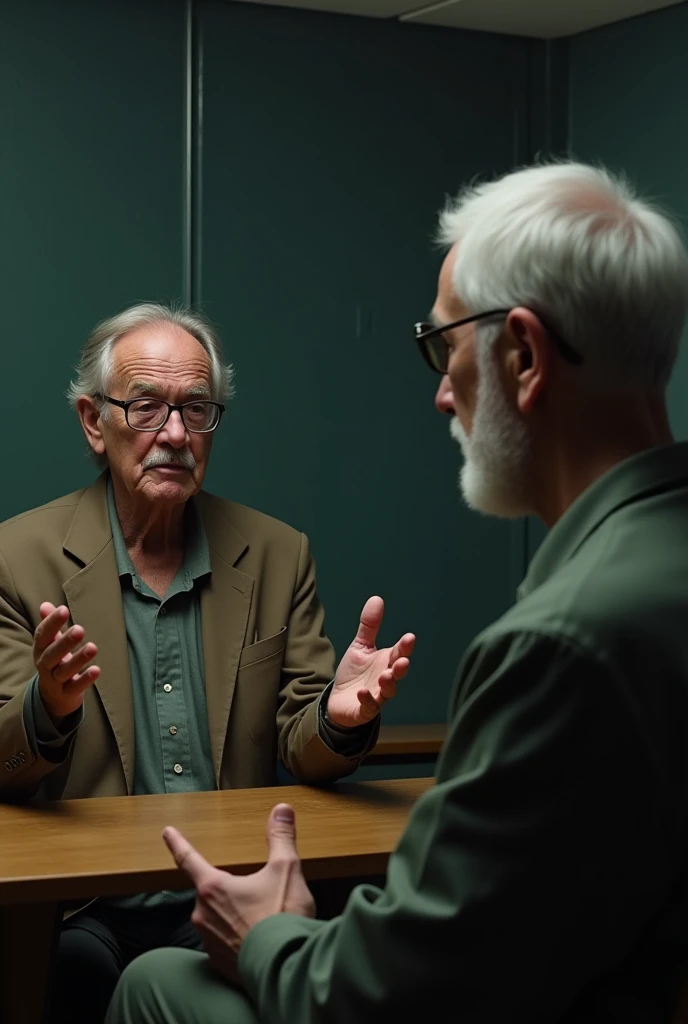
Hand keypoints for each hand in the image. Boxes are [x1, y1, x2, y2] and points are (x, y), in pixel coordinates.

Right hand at [34, 603, 99, 722]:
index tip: (63, 610)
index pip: (42, 636)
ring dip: (78, 660)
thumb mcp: (50, 643)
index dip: (51, 623)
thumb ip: (50, 625)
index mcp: (40, 650)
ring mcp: (54, 682)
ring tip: (93, 647)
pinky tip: (96, 670)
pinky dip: (85, 680)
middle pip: (52, 655)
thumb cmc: (55, 661)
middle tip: (80, 629)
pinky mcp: (66, 694)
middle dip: (64, 642)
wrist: (53, 695)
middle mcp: (45, 666)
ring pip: (64, 672)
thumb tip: (45, 605)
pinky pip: (74, 688)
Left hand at [163, 804, 313, 983]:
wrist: (286, 971)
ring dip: (233, 914)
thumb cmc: (281, 919)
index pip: (188, 858)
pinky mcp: (218, 963)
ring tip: (262, 917)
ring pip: (216, 917)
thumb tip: (281, 810)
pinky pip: (223, 941)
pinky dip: (237, 936)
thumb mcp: (286, 870)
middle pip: (210, 891)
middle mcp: (203, 914)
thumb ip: (280, 837)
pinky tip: (257, 939)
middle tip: (256, 893)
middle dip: (229, 888)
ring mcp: (208, 941)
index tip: (168, 832)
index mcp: (213, 888)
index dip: (177, 843)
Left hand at [326, 596, 414, 727]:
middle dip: (401, 667)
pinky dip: (367, 700)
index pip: (399, 652)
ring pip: (387, 691)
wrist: (340, 700)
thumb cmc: (355, 673)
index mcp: (386, 662)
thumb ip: (370, 626)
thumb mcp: (360, 646)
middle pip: (398, 673)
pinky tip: (362, 692)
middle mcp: (385, 679)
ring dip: (388, 684)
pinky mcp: (364, 710)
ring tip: (385, 676)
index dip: (405, 646)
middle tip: (403, 661)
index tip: (410, 637)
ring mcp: (377, 696)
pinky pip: (369, 707)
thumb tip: (377, 598)